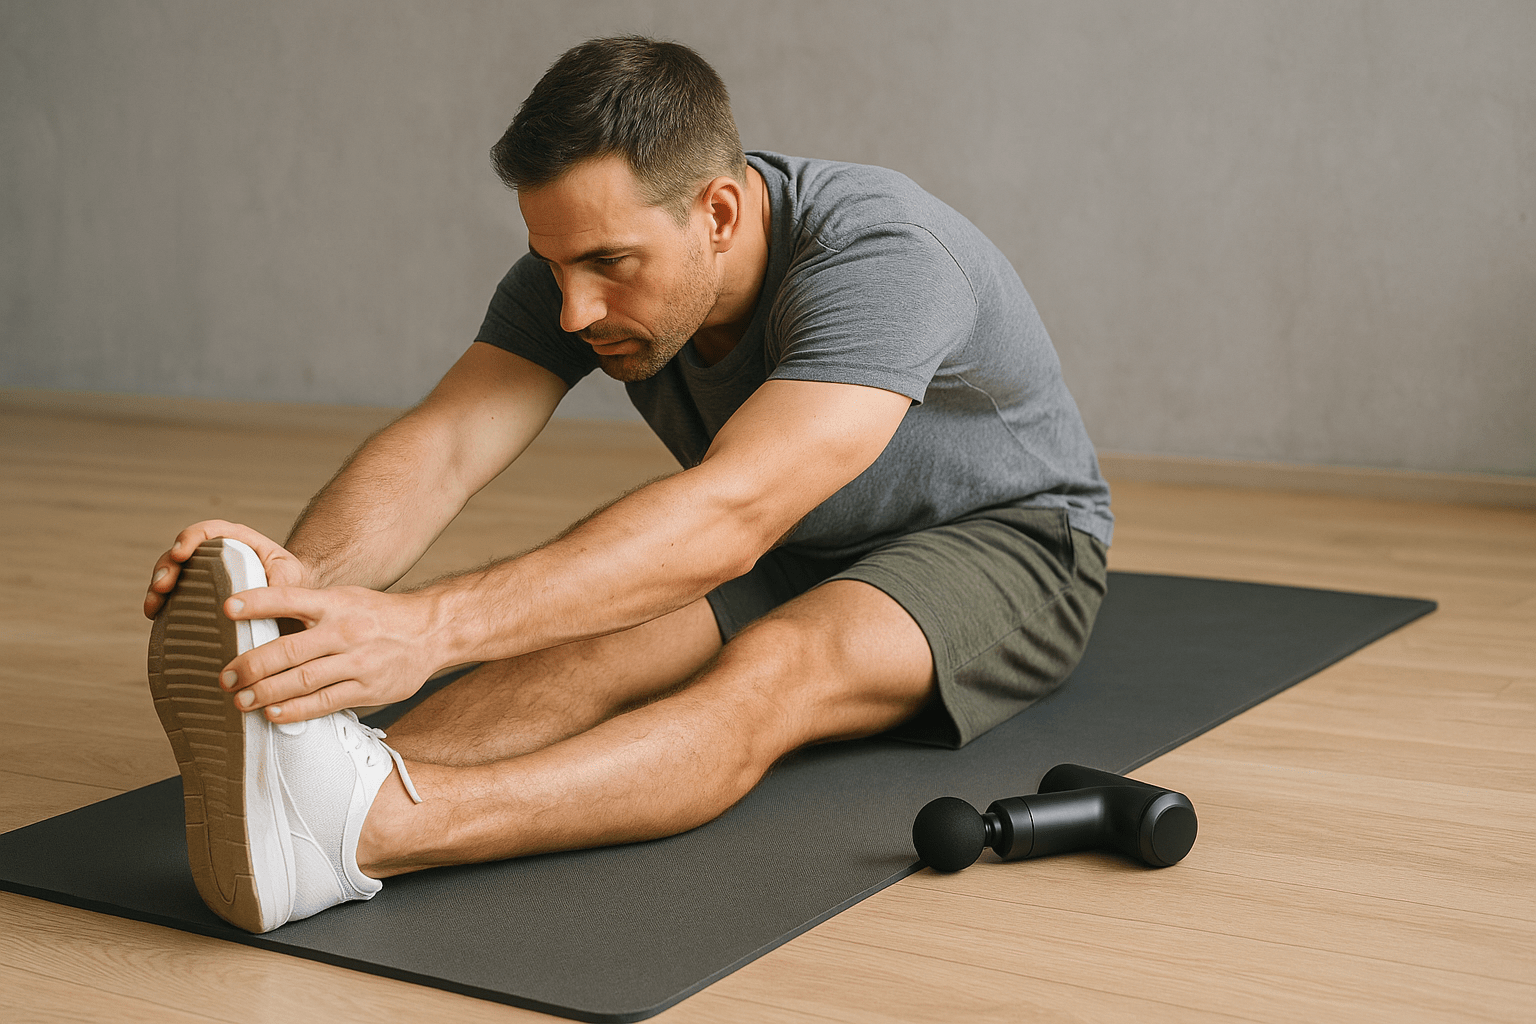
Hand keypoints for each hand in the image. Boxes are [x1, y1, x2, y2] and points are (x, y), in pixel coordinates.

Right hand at [144, 521, 309, 618]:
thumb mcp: (291, 581)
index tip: (181, 554)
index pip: (211, 530)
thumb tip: (262, 604)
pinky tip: (154, 614)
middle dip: (167, 565)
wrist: (293, 604)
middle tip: (163, 586)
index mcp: (240, 542)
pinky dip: (160, 602)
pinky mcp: (197, 593)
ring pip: (173, 571)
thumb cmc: (292, 586)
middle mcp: (217, 554)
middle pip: (183, 550)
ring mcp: (204, 573)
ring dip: (158, 585)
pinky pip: (173, 594)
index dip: (191, 538)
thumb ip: (279, 586)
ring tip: (153, 605)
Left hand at [216, 585, 441, 721]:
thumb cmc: (378, 616)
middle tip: (225, 678)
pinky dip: (295, 710)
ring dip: (265, 692)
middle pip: (289, 650)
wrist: (432, 631)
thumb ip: (309, 609)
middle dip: (250, 666)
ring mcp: (358, 661)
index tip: (227, 609)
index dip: (257, 602)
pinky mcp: (368, 688)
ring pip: (302, 681)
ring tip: (241, 700)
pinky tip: (274, 714)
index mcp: (335, 603)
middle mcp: (345, 630)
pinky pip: (324, 702)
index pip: (289, 599)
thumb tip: (260, 622)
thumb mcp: (346, 598)